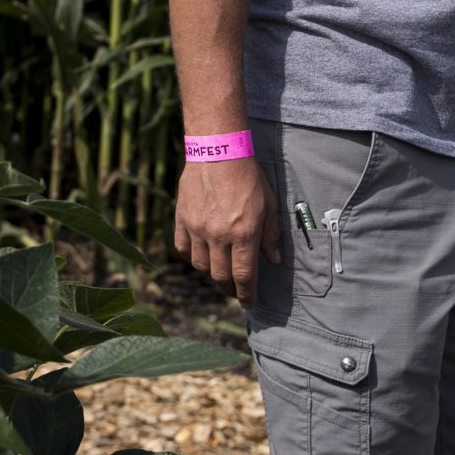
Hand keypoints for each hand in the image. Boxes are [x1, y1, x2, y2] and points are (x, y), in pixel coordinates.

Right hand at [174, 157, 281, 303]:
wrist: (218, 152)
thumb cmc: (248, 178)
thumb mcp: (269, 206)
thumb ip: (270, 236)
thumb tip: (272, 260)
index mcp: (244, 234)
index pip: (243, 276)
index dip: (246, 294)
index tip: (248, 302)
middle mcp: (219, 236)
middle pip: (220, 276)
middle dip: (229, 289)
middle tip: (235, 291)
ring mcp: (197, 228)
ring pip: (200, 265)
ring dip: (211, 274)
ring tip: (219, 272)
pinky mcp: (182, 219)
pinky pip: (182, 248)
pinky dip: (192, 256)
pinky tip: (201, 255)